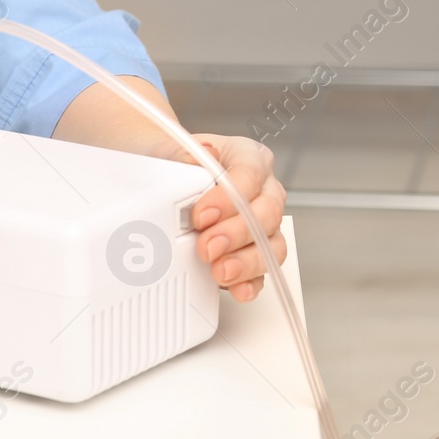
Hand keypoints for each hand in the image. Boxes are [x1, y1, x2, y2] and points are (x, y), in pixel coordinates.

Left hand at [172, 133, 288, 301]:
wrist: (165, 183)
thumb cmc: (174, 163)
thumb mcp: (170, 150)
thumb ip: (183, 155)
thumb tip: (196, 160)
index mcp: (248, 157)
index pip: (251, 174)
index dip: (229, 198)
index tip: (201, 215)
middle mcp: (262, 190)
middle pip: (267, 212)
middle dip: (237, 233)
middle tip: (207, 246)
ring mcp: (262, 223)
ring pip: (273, 244)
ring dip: (247, 261)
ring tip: (220, 270)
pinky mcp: (254, 252)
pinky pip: (264, 271)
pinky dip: (251, 282)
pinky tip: (236, 288)